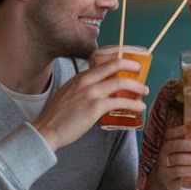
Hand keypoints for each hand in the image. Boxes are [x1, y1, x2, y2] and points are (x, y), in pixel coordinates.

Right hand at [31, 58, 147, 150]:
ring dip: (137, 86)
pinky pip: (120, 102)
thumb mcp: (69, 94)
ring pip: (120, 83)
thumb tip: (99, 91)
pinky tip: (139, 107)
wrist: (46, 130)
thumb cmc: (57, 116)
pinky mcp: (95, 107)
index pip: (102, 61)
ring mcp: (90, 93)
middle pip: (114, 65)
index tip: (129, 61)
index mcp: (80, 77)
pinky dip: (133, 104)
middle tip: (140, 69)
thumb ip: (83, 89)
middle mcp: (85, 81)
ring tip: (144, 90)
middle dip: (131, 65)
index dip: (119, 59)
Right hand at [141, 124, 190, 189]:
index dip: (178, 130)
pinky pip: (180, 179)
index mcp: (167, 147)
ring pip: (178, 164)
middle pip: (175, 147)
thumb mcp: (178, 155)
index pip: (169, 135)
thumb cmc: (176, 167)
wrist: (162, 186)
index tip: (190, 128)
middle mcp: (163, 157)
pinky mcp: (168, 184)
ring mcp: (164, 171)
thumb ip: (190, 148)